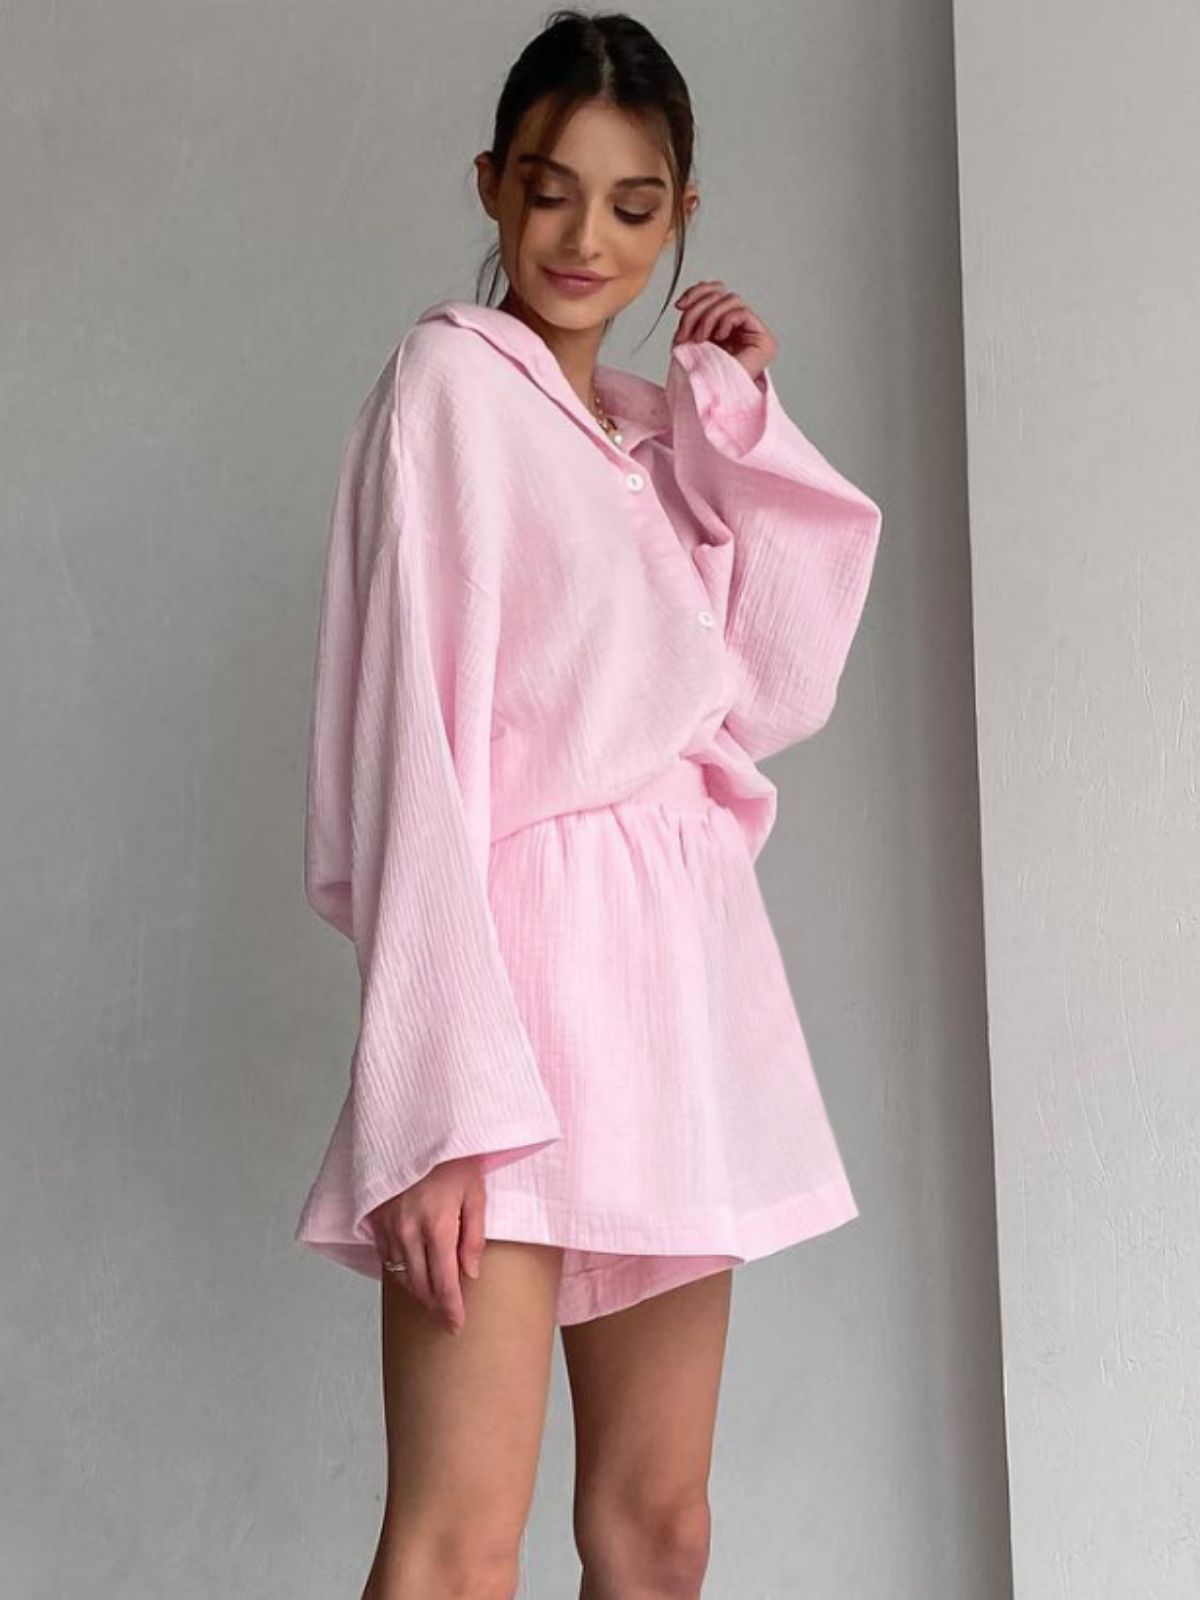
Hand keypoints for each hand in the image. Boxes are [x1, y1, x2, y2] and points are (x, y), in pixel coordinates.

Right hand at [368, 1154, 487, 1334]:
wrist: (420, 1129)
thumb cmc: (453, 1158)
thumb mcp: (475, 1193)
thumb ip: (474, 1237)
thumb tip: (469, 1273)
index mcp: (437, 1225)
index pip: (444, 1282)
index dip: (450, 1308)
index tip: (456, 1325)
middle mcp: (408, 1230)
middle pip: (420, 1284)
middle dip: (434, 1306)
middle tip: (447, 1319)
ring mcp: (388, 1225)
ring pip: (401, 1274)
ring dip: (417, 1291)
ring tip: (433, 1300)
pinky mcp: (376, 1218)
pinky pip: (386, 1256)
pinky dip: (400, 1270)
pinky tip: (413, 1273)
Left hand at [671, 281, 777, 382]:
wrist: (708, 402)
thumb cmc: (698, 379)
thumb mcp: (688, 338)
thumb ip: (693, 315)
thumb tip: (691, 295)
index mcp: (723, 326)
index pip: (716, 292)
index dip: (697, 292)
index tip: (679, 306)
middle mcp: (740, 328)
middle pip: (721, 293)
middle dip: (698, 309)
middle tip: (686, 332)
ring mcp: (754, 334)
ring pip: (731, 299)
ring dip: (708, 317)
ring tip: (700, 339)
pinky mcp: (764, 341)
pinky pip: (742, 312)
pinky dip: (725, 321)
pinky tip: (719, 339)